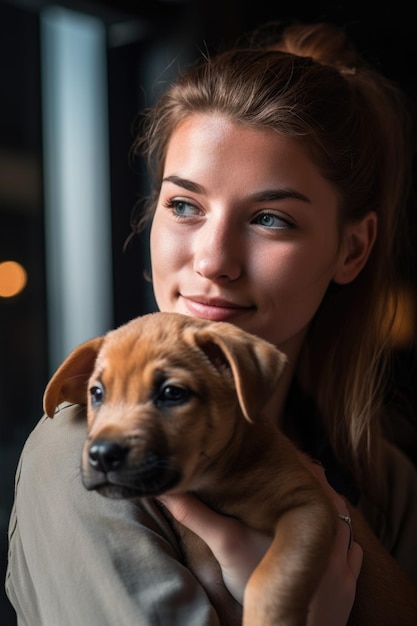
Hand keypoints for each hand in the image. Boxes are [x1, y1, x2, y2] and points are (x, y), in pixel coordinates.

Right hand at [158, 458, 362, 625]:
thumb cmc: (260, 587)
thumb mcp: (226, 544)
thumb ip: (198, 515)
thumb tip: (167, 489)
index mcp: (308, 517)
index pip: (309, 476)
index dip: (296, 463)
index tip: (283, 454)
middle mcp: (331, 534)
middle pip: (328, 495)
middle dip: (311, 483)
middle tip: (292, 472)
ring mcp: (344, 560)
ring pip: (343, 520)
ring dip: (328, 509)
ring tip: (308, 500)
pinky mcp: (348, 584)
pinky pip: (353, 552)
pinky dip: (341, 540)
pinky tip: (326, 539)